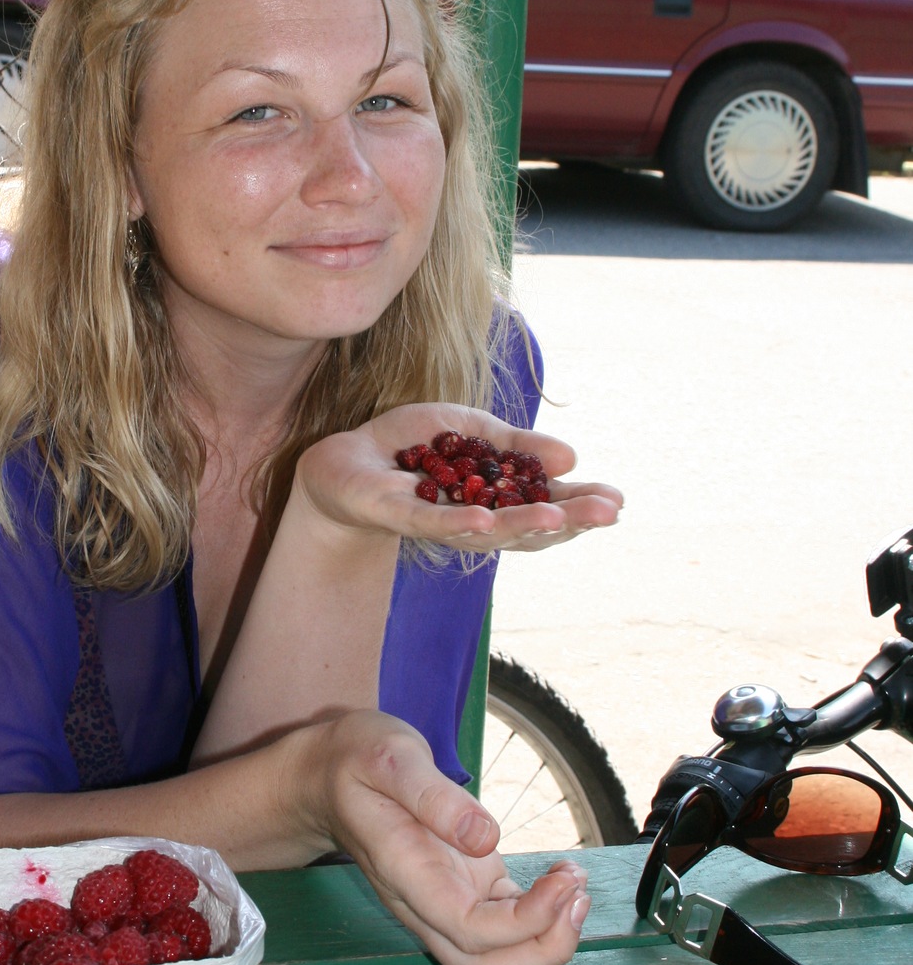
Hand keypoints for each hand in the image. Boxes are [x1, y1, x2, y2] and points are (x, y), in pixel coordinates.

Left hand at [294, 401, 621, 555]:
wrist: (346, 460)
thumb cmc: (413, 448)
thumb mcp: (473, 433)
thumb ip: (517, 445)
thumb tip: (571, 455)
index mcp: (497, 499)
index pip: (547, 506)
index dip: (581, 505)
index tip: (618, 500)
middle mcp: (476, 520)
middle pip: (528, 529)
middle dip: (569, 521)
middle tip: (609, 513)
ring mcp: (441, 523)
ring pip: (489, 531)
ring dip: (524, 526)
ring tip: (559, 518)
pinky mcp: (402, 518)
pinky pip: (435, 525)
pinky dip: (461, 524)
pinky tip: (485, 521)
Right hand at [309, 710, 589, 964]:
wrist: (326, 779)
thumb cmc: (356, 763)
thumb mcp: (390, 758)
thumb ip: (433, 796)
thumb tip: (486, 837)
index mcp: (406, 875)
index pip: (469, 931)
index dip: (526, 922)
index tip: (563, 879)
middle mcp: (424, 905)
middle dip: (544, 950)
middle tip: (577, 893)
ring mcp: (444, 904)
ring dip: (548, 942)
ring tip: (577, 886)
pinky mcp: (464, 892)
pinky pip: (506, 932)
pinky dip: (545, 917)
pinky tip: (564, 877)